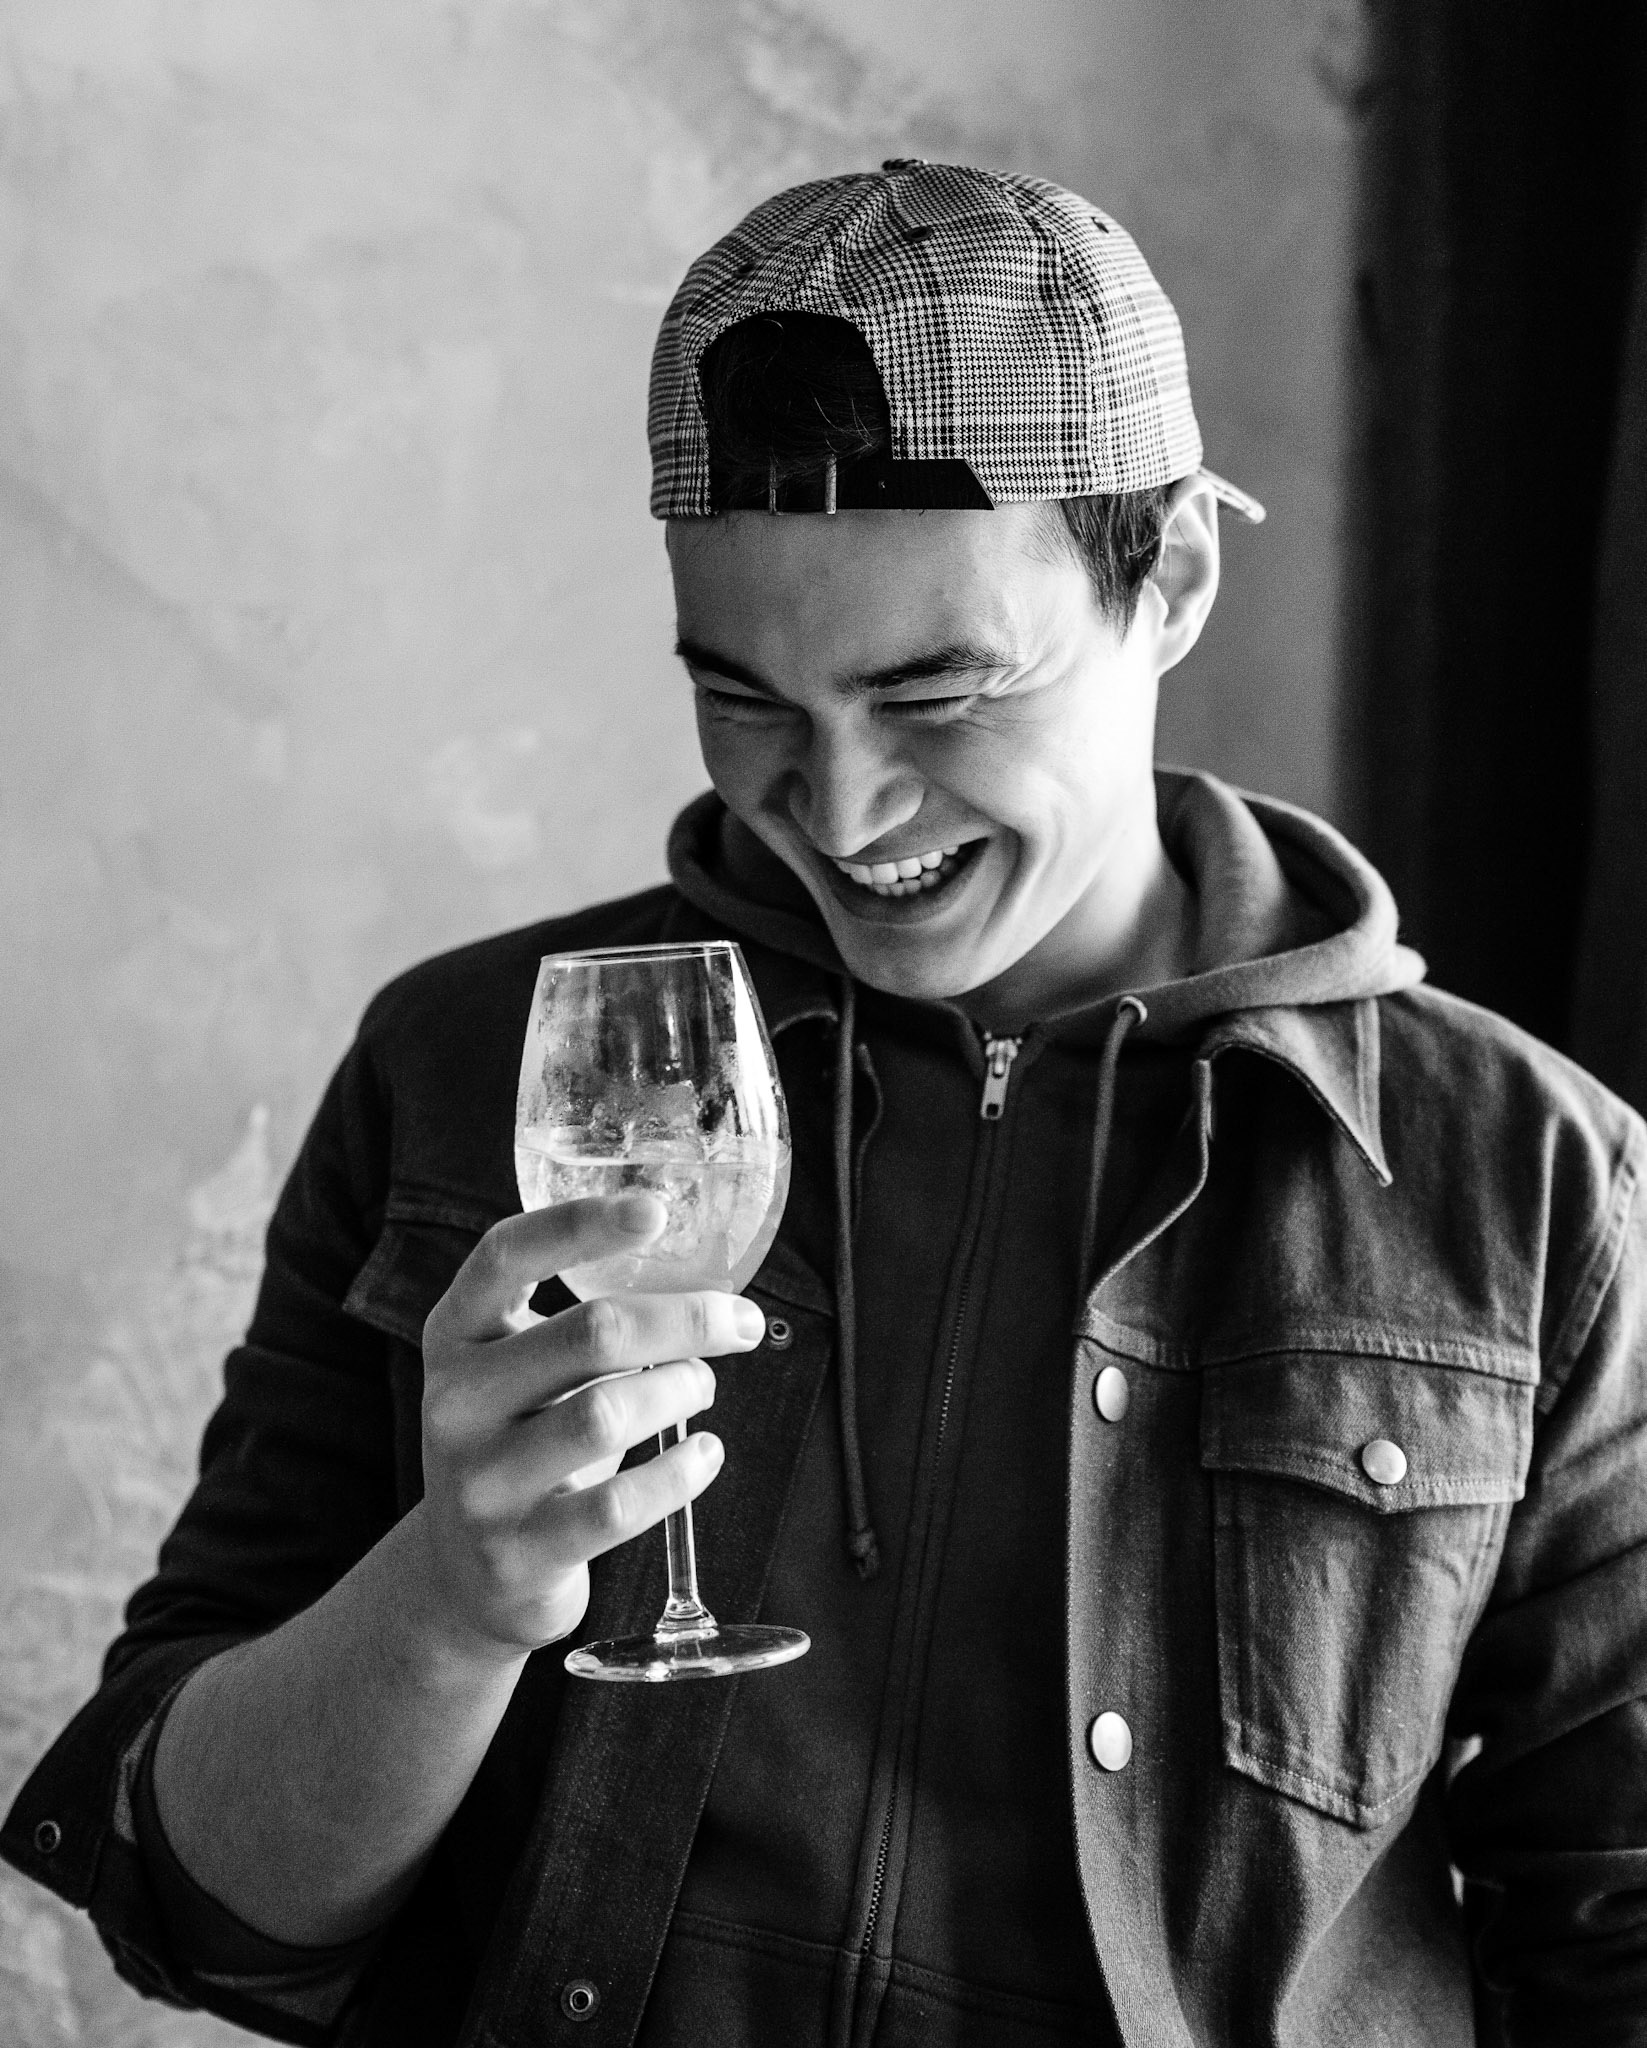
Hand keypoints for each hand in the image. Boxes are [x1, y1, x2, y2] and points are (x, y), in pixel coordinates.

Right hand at [415, 1192, 765, 1657]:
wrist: (463, 1572)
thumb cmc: (523, 1442)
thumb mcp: (521, 1370)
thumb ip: (583, 1322)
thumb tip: (706, 1277)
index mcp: (455, 1334)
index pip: (506, 1256)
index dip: (580, 1224)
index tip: (656, 1210)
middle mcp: (454, 1402)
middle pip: (590, 1333)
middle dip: (685, 1319)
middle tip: (739, 1323)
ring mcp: (480, 1483)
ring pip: (606, 1414)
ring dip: (680, 1389)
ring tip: (702, 1386)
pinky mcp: (517, 1553)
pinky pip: (619, 1505)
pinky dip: (680, 1474)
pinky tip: (705, 1454)